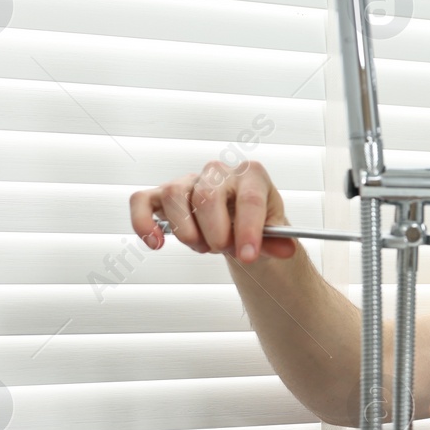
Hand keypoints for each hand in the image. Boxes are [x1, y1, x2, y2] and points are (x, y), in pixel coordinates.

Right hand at [128, 160, 297, 263]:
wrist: (237, 221)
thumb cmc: (255, 222)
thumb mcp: (272, 233)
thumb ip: (277, 242)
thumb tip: (287, 249)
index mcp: (252, 175)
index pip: (249, 199)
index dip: (248, 230)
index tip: (248, 256)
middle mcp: (219, 172)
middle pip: (208, 197)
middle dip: (216, 233)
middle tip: (223, 249)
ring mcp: (188, 180)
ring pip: (175, 195)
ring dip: (187, 230)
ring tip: (201, 246)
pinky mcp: (162, 194)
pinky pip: (142, 201)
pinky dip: (143, 222)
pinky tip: (155, 243)